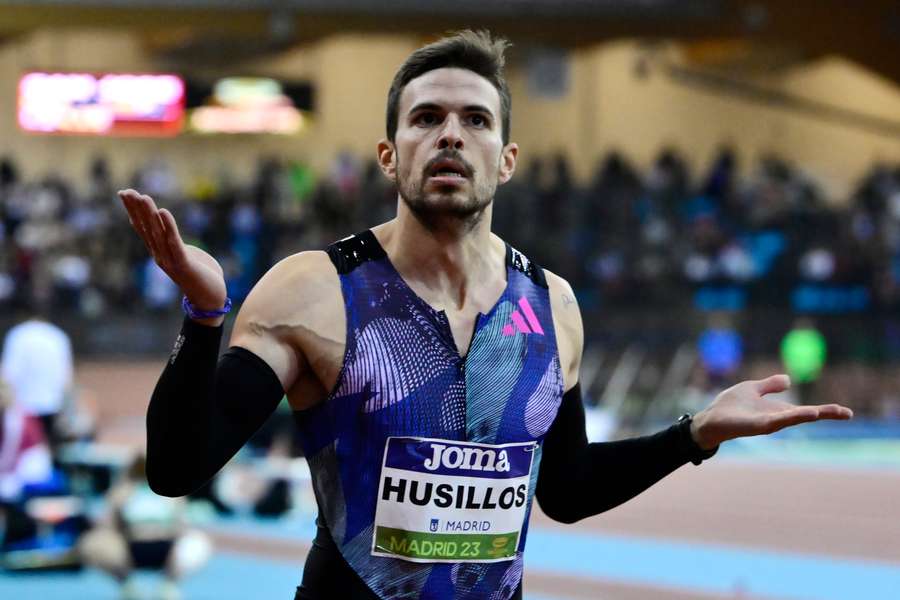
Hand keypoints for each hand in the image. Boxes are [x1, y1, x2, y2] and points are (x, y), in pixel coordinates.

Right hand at [119, 189, 226, 322]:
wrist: (211, 300)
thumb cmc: (202, 276)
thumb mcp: (186, 256)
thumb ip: (177, 245)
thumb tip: (171, 234)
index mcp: (161, 253)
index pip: (143, 229)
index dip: (134, 211)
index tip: (125, 194)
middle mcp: (161, 256)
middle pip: (146, 229)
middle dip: (137, 209)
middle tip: (126, 191)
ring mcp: (170, 260)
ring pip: (157, 233)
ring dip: (149, 214)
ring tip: (143, 197)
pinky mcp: (184, 263)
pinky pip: (174, 242)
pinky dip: (168, 226)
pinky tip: (163, 211)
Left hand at [691, 374, 852, 449]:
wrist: (710, 419)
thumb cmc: (729, 406)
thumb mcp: (752, 389)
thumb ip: (770, 385)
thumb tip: (788, 380)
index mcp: (778, 410)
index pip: (806, 410)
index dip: (826, 410)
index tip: (846, 412)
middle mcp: (777, 419)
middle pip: (806, 415)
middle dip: (826, 414)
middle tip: (848, 413)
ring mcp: (769, 424)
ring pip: (794, 418)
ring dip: (810, 414)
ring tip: (826, 411)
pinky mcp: (758, 426)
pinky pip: (778, 421)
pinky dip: (792, 417)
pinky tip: (805, 414)